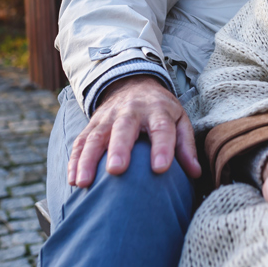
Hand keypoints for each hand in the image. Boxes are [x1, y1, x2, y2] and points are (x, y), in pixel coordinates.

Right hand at [68, 75, 201, 187]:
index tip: (160, 168)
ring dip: (88, 159)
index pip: (161, 128)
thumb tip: (195, 173)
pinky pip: (81, 141)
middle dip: (119, 149)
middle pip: (124, 129)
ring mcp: (108, 117)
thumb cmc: (160, 110)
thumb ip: (185, 146)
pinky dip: (75, 160)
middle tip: (116, 170)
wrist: (134, 84)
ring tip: (84, 182)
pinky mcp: (92, 124)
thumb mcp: (179, 120)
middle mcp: (131, 112)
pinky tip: (73, 179)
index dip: (162, 147)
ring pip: (95, 136)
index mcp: (157, 110)